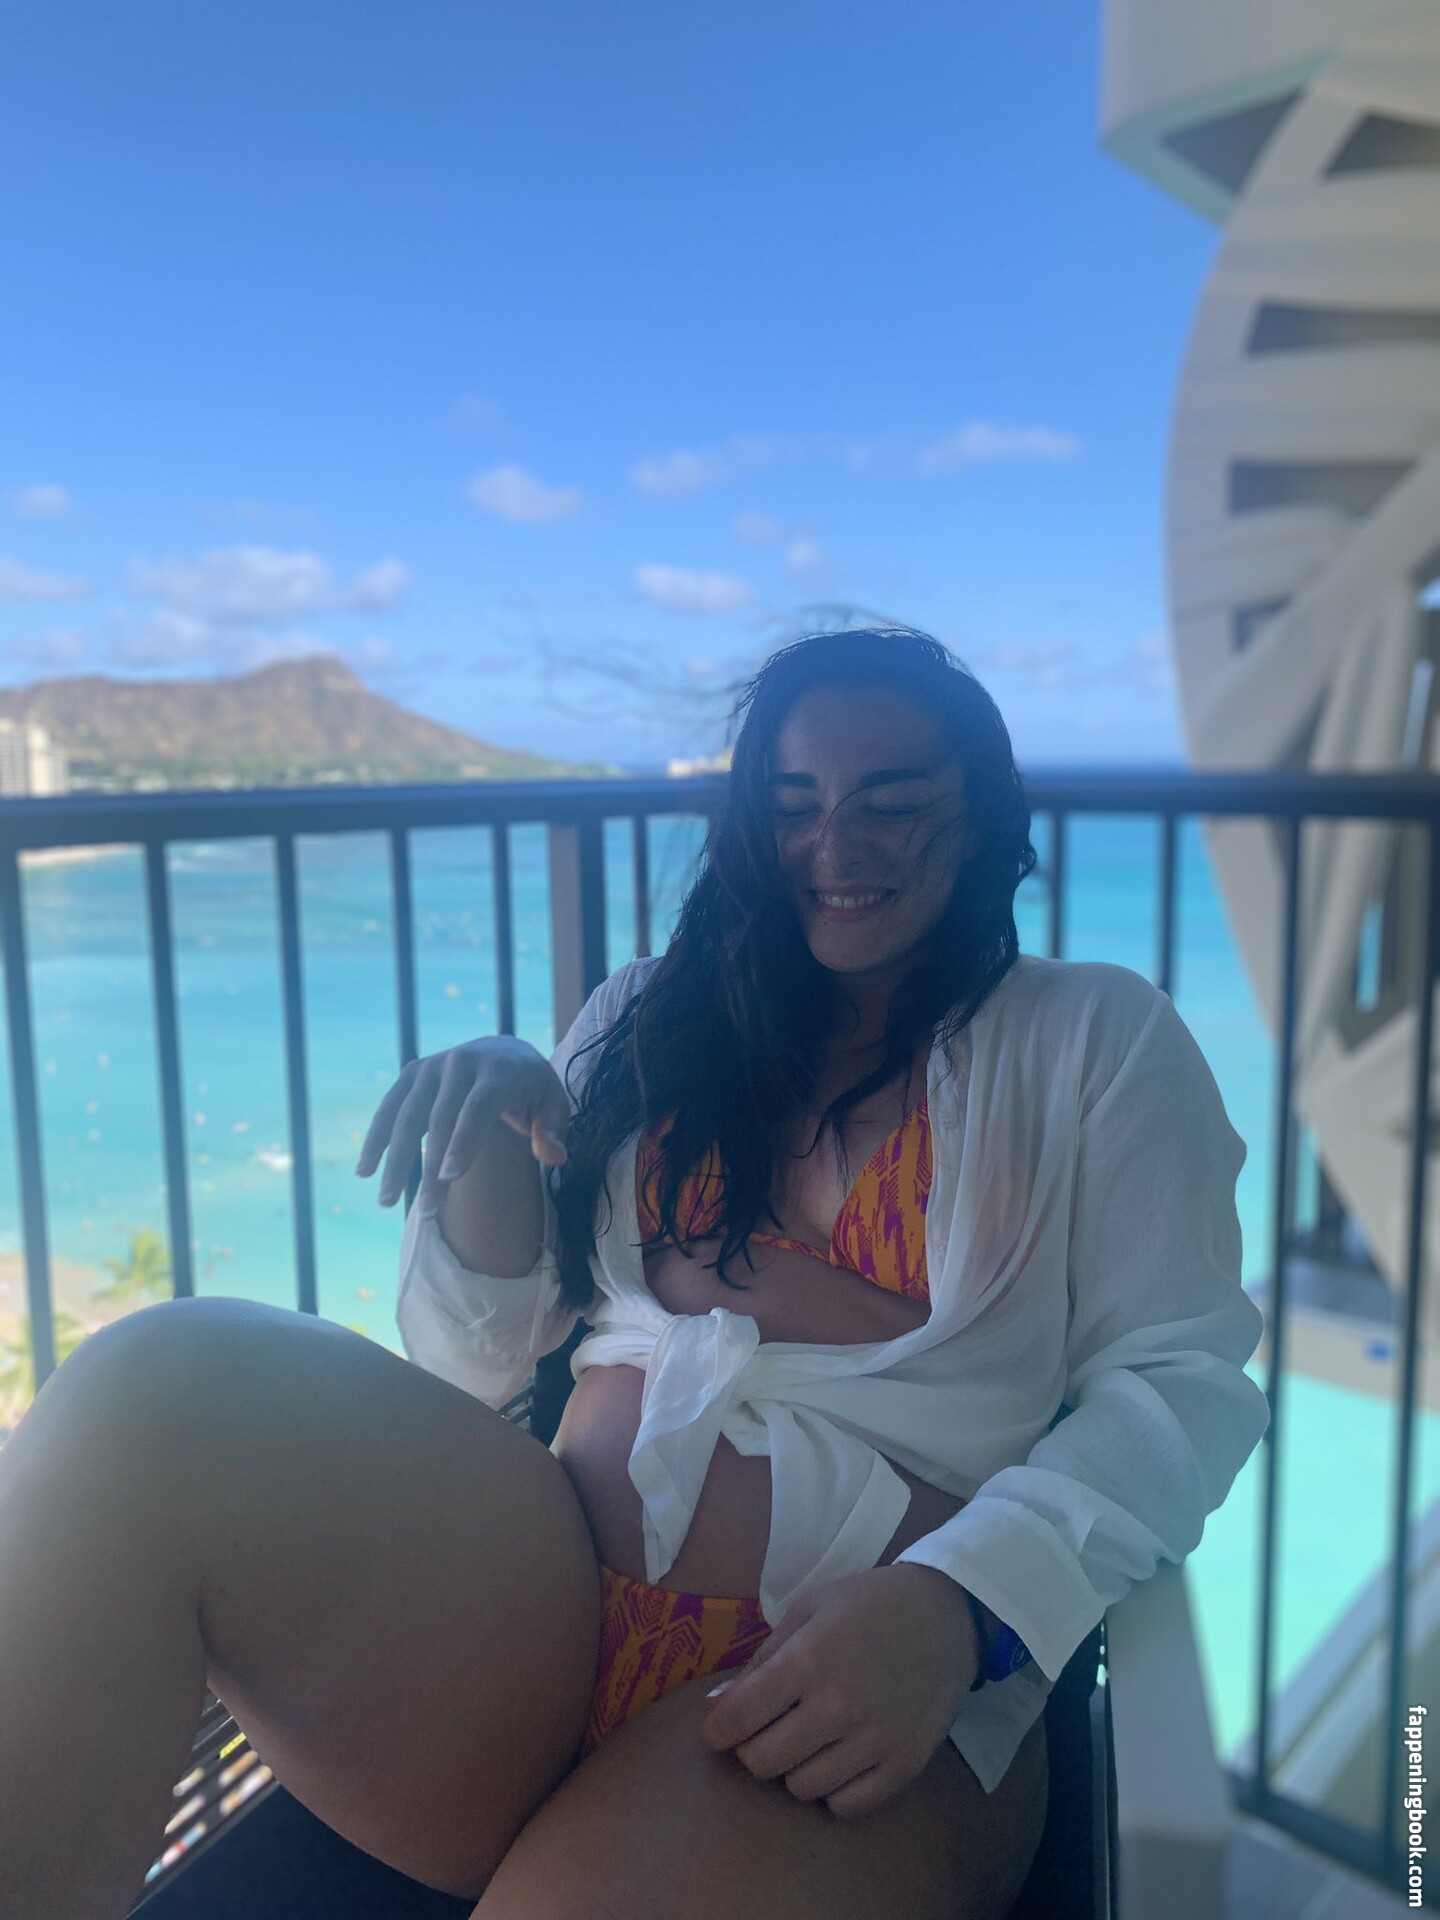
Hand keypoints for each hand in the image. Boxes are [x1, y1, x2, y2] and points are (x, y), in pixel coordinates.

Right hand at [354, 1036, 570, 1210]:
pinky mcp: (414, 1072)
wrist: (507, 1051)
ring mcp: (433, 1065)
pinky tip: (365, 1171)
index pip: (478, 1107)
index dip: (464, 1142)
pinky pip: (390, 1107)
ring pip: (407, 1114)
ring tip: (386, 1200)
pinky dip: (376, 1138)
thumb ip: (553, 1130)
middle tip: (427, 1209)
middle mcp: (462, 1062)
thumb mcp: (553, 1104)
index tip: (450, 1178)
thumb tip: (553, 1157)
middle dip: (430, 1164)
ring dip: (394, 1157)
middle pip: (440, 1117)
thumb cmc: (533, 1090)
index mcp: (499, 1069)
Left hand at [698, 1564, 979, 1818]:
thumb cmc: (868, 1605)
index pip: (738, 1718)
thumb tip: (715, 1708)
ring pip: (802, 1787)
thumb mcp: (809, 1611)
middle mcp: (840, 1705)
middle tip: (766, 1729)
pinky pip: (846, 1806)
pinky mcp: (904, 1765)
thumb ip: (760, 1661)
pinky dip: (832, 1790)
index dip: (717, 1730)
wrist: (947, 1615)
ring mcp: (876, 1740)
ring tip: (809, 1737)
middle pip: (763, 1762)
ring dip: (794, 1767)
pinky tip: (838, 1758)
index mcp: (810, 1659)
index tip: (717, 1730)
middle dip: (753, 1748)